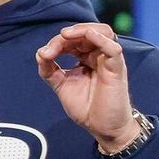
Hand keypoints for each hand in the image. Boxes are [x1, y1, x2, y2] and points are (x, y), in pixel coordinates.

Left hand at [36, 22, 142, 150]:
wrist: (102, 128)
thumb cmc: (87, 108)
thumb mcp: (62, 86)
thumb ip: (50, 70)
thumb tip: (40, 53)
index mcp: (86, 58)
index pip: (72, 40)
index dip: (57, 43)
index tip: (44, 55)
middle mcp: (98, 56)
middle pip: (85, 33)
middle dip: (65, 37)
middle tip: (51, 48)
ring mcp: (108, 61)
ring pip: (102, 32)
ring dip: (83, 29)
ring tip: (66, 35)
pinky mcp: (117, 68)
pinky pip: (113, 48)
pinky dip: (101, 38)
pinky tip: (89, 35)